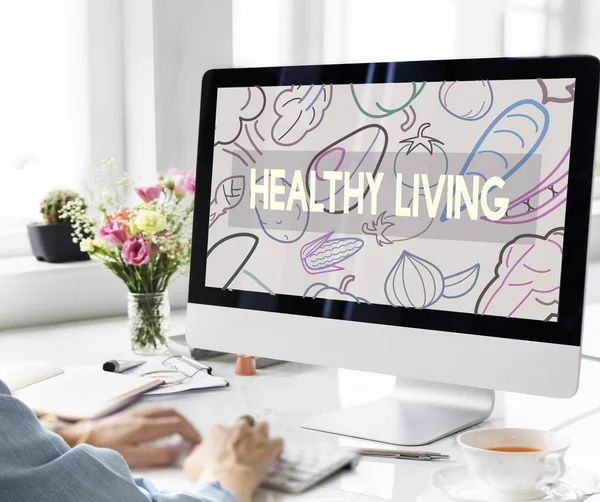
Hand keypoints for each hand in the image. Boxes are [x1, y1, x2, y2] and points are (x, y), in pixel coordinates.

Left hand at [62, 408, 200, 467]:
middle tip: (194, 437)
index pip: (177, 424)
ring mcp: (137, 412)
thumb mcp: (130, 457)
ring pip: (166, 410)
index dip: (190, 432)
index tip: (197, 442)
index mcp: (146, 425)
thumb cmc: (102, 447)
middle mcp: (144, 415)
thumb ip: (155, 454)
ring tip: (184, 431)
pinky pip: (157, 410)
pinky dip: (168, 416)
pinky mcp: (131, 414)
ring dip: (179, 419)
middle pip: (174, 414)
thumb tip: (177, 451)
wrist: (80, 436)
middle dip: (188, 425)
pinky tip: (165, 424)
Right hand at [183, 417, 282, 501]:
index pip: (224, 429)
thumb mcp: (191, 462)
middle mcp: (238, 427)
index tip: (227, 449)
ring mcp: (255, 435)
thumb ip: (198, 451)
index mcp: (219, 430)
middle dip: (246, 432)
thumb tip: (200, 451)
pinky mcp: (269, 446)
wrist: (225, 481)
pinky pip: (278, 442)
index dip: (227, 439)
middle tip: (244, 447)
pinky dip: (277, 449)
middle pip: (245, 423)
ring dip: (262, 435)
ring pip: (263, 426)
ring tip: (261, 447)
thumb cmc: (206, 473)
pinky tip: (274, 456)